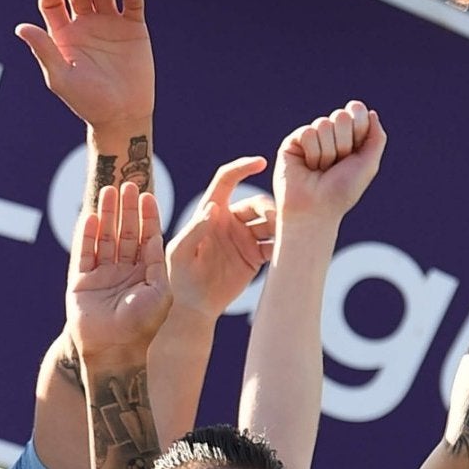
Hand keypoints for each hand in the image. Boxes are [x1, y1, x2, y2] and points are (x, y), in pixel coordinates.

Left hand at [14, 0, 153, 134]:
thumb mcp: (60, 77)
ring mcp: (109, 23)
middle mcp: (83, 24)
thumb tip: (21, 27)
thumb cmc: (86, 101)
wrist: (121, 115)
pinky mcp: (133, 28)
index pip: (52, 1)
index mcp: (61, 33)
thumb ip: (43, 50)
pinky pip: (132, 4)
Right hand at [68, 181, 170, 360]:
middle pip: (125, 233)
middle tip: (127, 184)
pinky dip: (86, 234)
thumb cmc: (143, 324)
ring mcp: (101, 276)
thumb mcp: (161, 290)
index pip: (147, 238)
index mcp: (146, 274)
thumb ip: (162, 260)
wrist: (113, 349)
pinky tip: (90, 215)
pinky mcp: (80, 282)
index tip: (147, 195)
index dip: (148, 216)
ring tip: (107, 191)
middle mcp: (124, 272)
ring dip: (107, 215)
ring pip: (104, 238)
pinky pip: (83, 253)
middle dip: (126, 209)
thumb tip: (167, 237)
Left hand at [165, 157, 272, 319]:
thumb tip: (213, 208)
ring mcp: (245, 237)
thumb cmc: (178, 278)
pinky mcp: (256, 255)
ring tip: (285, 238)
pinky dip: (285, 245)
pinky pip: (276, 244)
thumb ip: (194, 230)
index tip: (261, 162)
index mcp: (209, 213)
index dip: (242, 167)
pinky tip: (289, 251)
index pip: (226, 180)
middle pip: (257, 203)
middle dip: (269, 208)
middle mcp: (229, 221)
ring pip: (271, 222)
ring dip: (281, 226)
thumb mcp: (179, 254)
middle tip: (275, 222)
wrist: (194, 307)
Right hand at [274, 101, 385, 226]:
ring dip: (327, 152)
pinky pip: (307, 132)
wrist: (316, 208)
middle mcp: (330, 135)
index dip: (359, 127)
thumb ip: (376, 137)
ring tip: (321, 168)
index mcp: (350, 137)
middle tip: (337, 163)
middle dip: (343, 143)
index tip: (355, 150)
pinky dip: (313, 152)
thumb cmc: (342, 190)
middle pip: (341, 116)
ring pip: (323, 124)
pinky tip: (308, 166)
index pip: (356, 111)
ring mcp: (311, 138)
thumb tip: (369, 111)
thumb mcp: (369, 164)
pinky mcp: (292, 142)